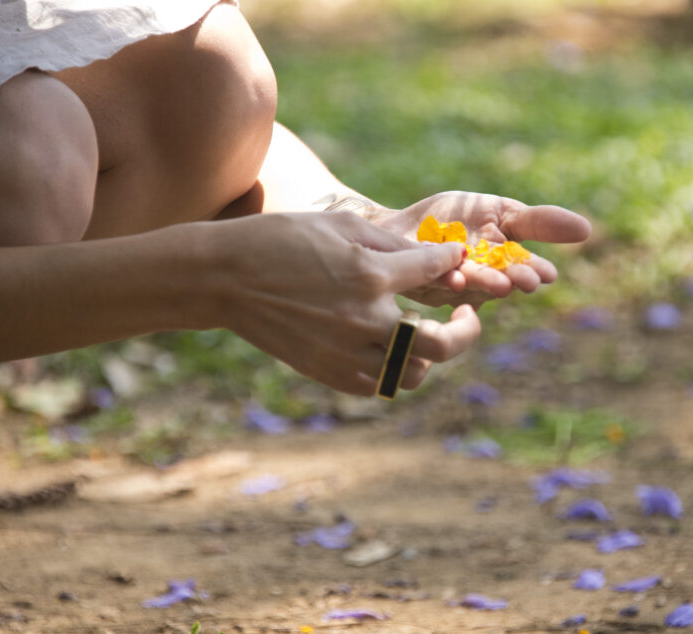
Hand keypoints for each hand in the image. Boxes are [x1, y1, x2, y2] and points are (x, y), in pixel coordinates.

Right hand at [214, 212, 479, 395]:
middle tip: (466, 315)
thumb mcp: (341, 226)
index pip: (435, 272)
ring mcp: (347, 352)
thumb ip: (394, 244)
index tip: (453, 261)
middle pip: (442, 344)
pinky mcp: (330, 372)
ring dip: (427, 352)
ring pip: (414, 371)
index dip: (451, 263)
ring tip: (419, 330)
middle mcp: (365, 319)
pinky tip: (388, 346)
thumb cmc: (282, 241)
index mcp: (370, 275)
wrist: (226, 278)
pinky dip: (393, 368)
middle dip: (466, 329)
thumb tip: (439, 256)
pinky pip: (380, 383)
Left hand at [369, 191, 590, 306]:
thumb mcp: (500, 212)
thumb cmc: (454, 220)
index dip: (533, 271)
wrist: (398, 227)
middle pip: (498, 281)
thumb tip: (587, 230)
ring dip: (483, 283)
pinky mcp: (418, 281)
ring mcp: (447, 283)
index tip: (548, 274)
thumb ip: (538, 222)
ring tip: (498, 282)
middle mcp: (477, 279)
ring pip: (469, 285)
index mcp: (499, 264)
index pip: (522, 268)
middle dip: (511, 280)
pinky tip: (455, 276)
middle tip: (527, 281)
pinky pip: (433, 281)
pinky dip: (445, 279)